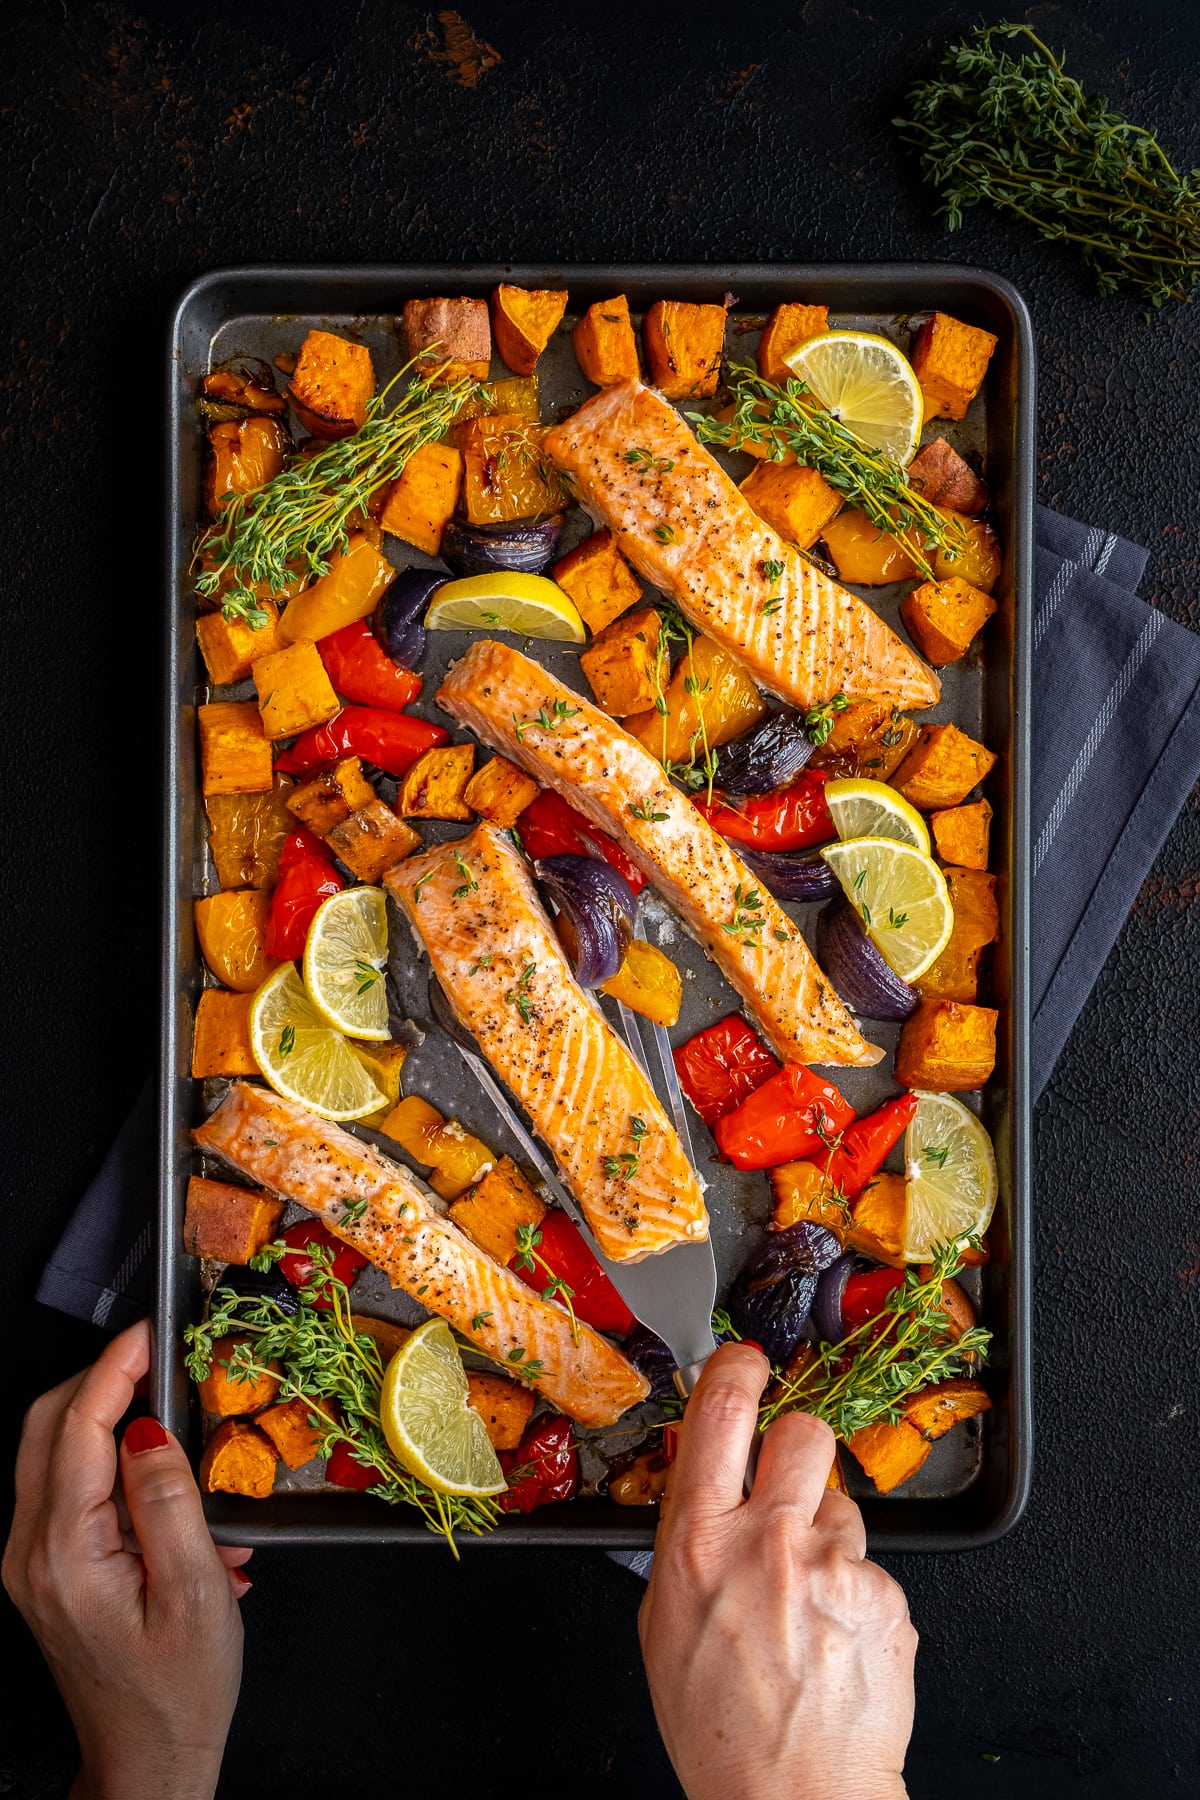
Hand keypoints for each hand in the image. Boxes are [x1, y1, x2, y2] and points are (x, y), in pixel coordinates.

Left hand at [3, 1319, 250, 1799]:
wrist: (148, 1763)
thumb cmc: (179, 1694)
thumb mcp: (196, 1593)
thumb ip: (168, 1500)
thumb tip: (147, 1428)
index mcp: (64, 1554)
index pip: (78, 1428)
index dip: (114, 1368)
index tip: (150, 1333)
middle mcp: (30, 1553)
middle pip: (47, 1427)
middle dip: (102, 1378)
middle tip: (160, 1357)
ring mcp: (32, 1562)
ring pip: (53, 1452)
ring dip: (109, 1419)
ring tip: (175, 1418)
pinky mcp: (47, 1571)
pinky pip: (69, 1490)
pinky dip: (112, 1464)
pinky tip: (170, 1489)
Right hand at [639, 1344, 914, 1799]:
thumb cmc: (720, 1727)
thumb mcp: (662, 1623)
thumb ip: (684, 1541)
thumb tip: (698, 1483)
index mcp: (699, 1542)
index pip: (720, 1410)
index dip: (736, 1369)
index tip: (745, 1363)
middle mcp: (770, 1541)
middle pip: (802, 1431)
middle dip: (796, 1445)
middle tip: (786, 1482)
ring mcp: (835, 1567)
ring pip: (841, 1505)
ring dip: (826, 1536)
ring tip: (806, 1604)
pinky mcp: (886, 1597)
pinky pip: (871, 1568)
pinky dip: (854, 1594)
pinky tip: (834, 1641)